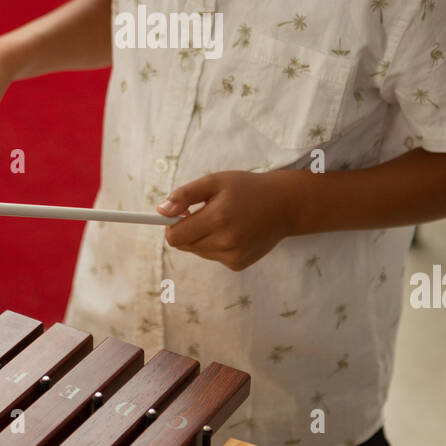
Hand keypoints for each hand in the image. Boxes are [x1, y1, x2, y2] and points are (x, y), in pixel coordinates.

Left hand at [157, 170, 293, 270]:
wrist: (285, 205)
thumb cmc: (247, 188)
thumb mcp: (215, 181)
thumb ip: (185, 195)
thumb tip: (160, 210)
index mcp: (218, 218)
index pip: (175, 237)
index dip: (171, 225)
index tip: (179, 214)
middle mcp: (226, 242)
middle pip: (184, 245)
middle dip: (187, 229)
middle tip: (205, 212)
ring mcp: (233, 256)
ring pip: (198, 251)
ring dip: (202, 237)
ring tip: (223, 220)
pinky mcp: (238, 264)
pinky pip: (213, 256)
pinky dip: (216, 244)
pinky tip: (234, 232)